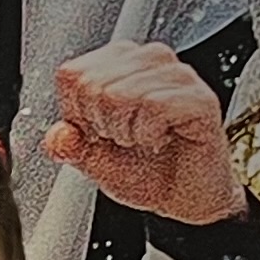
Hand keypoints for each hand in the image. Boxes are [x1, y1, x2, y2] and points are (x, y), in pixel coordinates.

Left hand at [44, 42, 241, 224]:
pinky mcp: (200, 97)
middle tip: (127, 139)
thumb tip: (59, 136)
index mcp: (120, 63)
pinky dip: (149, 133)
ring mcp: (178, 75)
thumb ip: (69, 145)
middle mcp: (149, 60)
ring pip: (121, 93)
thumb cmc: (148, 172)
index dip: (78, 114)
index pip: (72, 75)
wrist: (186, 199)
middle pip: (93, 84)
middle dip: (103, 125)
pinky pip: (154, 105)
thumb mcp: (94, 159)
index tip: (102, 132)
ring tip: (144, 139)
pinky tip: (161, 139)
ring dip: (127, 131)